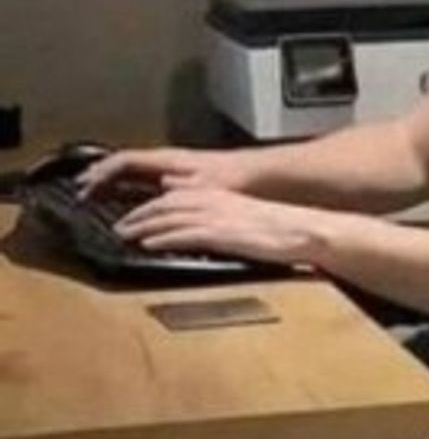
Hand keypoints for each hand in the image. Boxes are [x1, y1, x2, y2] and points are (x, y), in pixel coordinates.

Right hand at [80, 144, 266, 197]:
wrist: (251, 172)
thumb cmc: (230, 177)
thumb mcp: (204, 187)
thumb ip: (179, 190)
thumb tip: (158, 191)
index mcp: (166, 160)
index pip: (124, 161)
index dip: (103, 172)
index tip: (87, 185)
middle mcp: (164, 160)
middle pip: (123, 163)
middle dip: (99, 174)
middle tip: (81, 189)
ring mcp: (169, 166)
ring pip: (131, 169)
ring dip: (111, 179)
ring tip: (94, 190)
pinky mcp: (176, 176)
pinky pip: (143, 176)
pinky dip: (127, 183)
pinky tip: (123, 193)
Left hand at [115, 187, 332, 266]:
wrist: (301, 230)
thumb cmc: (281, 230)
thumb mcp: (245, 218)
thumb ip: (221, 220)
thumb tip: (205, 233)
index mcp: (215, 195)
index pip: (172, 197)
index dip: (148, 207)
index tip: (133, 217)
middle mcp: (210, 201)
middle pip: (162, 205)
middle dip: (137, 215)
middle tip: (118, 227)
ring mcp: (213, 217)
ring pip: (166, 218)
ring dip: (141, 226)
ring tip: (123, 235)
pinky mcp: (219, 234)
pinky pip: (183, 234)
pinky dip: (162, 238)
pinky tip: (147, 244)